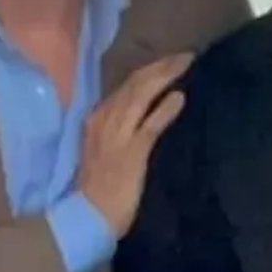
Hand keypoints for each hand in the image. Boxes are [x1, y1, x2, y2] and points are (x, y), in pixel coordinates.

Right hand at [78, 54, 192, 237]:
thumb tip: (142, 118)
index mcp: (96, 120)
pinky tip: (180, 97)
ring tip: (184, 64)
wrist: (86, 215)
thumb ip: (118, 133)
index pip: (124, 88)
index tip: (166, 62)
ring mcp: (117, 134)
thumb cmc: (96, 190)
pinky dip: (165, 109)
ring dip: (164, 77)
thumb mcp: (103, 152)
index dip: (147, 72)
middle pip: (135, 84)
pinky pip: (151, 123)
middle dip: (160, 67)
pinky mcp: (131, 151)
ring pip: (142, 95)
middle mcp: (104, 120)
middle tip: (184, 55)